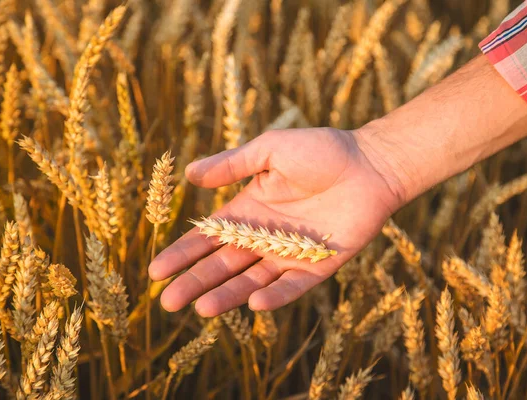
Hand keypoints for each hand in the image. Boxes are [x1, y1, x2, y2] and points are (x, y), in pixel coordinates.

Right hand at [148, 125, 403, 316]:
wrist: (370, 163)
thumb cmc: (320, 150)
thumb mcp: (269, 151)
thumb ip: (231, 164)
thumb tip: (188, 174)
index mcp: (248, 211)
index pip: (207, 238)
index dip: (182, 254)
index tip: (156, 272)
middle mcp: (264, 237)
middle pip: (223, 265)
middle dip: (195, 283)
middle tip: (168, 303)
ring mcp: (291, 253)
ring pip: (252, 280)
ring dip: (228, 295)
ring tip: (201, 309)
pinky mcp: (319, 265)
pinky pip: (293, 286)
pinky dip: (275, 296)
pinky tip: (254, 304)